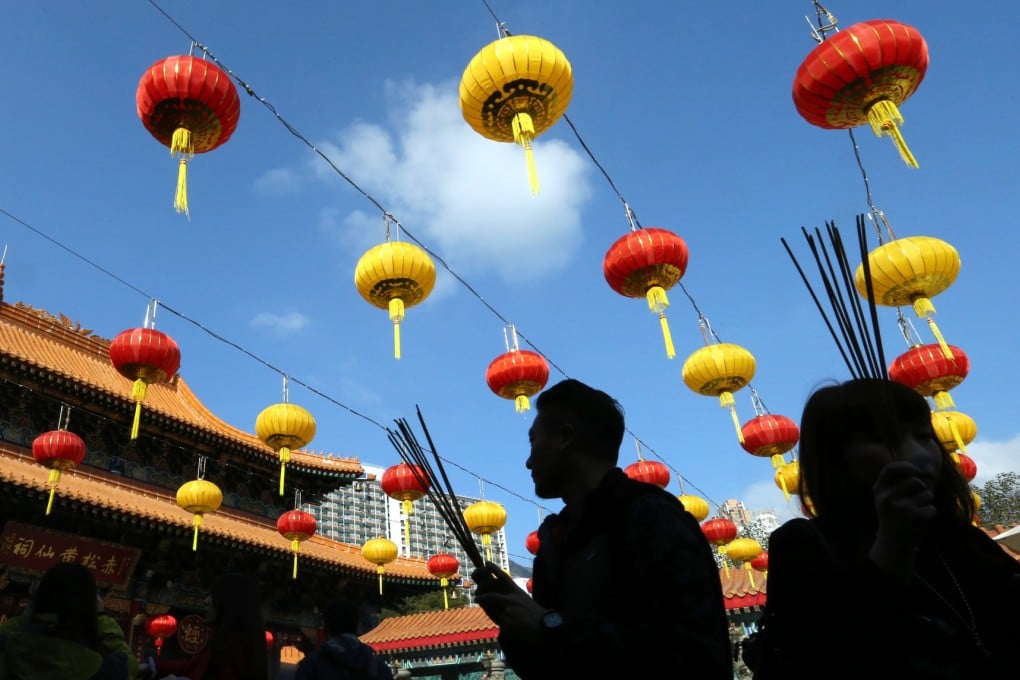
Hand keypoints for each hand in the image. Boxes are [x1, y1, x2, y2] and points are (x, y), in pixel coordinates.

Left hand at [471, 562, 544, 640]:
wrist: (544, 626)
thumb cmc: (537, 614)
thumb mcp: (525, 600)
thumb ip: (513, 598)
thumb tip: (502, 601)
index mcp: (517, 591)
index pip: (504, 577)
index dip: (494, 569)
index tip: (486, 563)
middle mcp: (511, 599)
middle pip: (491, 596)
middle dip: (482, 597)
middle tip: (476, 597)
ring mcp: (507, 610)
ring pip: (495, 612)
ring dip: (494, 614)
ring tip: (498, 615)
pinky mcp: (506, 622)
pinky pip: (501, 623)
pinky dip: (506, 626)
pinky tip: (516, 628)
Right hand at [870, 460, 935, 575]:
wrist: (893, 542)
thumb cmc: (891, 515)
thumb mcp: (884, 498)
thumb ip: (895, 482)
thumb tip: (922, 468)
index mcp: (879, 490)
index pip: (890, 469)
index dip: (905, 466)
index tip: (916, 470)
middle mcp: (888, 497)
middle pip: (916, 481)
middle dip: (922, 488)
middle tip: (916, 498)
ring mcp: (902, 507)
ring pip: (928, 494)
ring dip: (927, 502)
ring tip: (917, 510)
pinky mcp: (915, 517)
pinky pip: (932, 508)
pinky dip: (930, 513)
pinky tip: (920, 519)